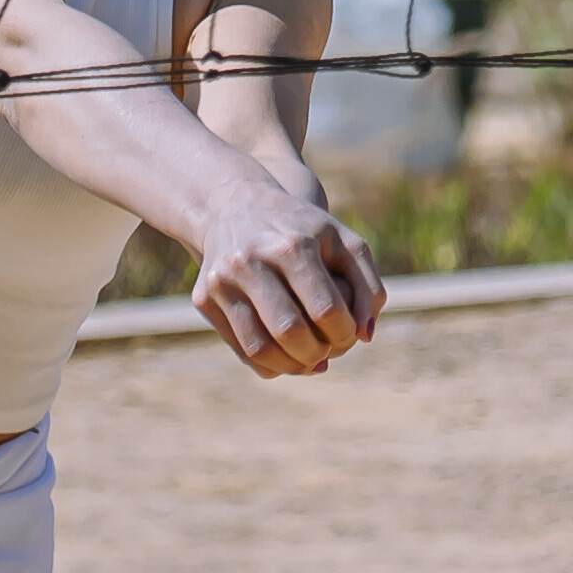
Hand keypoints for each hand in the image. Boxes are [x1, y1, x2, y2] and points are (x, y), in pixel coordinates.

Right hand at [190, 181, 380, 380]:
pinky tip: (287, 359)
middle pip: (289, 330)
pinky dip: (269, 365)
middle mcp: (251, 260)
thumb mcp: (343, 244)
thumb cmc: (303, 232)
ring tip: (311, 364)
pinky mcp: (204, 297)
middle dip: (317, 353)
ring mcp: (222, 280)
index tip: (349, 335)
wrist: (237, 205)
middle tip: (328, 354)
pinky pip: (240, 349)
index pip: (325, 309)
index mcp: (292, 245)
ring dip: (293, 366)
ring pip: (259, 348)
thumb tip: (365, 335)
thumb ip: (368, 287)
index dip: (343, 333)